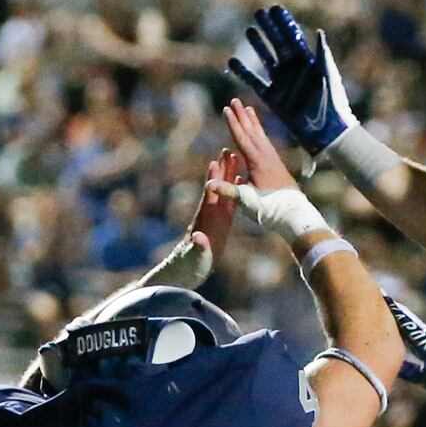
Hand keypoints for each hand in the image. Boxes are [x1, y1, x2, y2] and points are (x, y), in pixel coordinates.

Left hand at [184, 152, 238, 272]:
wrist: (184, 275)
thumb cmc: (188, 268)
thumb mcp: (195, 259)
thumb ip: (198, 247)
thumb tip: (198, 237)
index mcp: (204, 223)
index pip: (209, 197)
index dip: (212, 181)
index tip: (215, 162)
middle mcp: (209, 218)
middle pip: (217, 189)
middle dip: (222, 171)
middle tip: (228, 151)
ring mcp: (214, 221)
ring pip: (224, 194)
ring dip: (229, 177)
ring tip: (235, 159)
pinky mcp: (220, 227)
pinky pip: (229, 207)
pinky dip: (234, 194)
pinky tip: (240, 185)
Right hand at [209, 102, 326, 245]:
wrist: (292, 213)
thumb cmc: (268, 209)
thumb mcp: (246, 201)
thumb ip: (227, 191)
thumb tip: (209, 185)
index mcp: (256, 162)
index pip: (242, 138)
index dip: (233, 123)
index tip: (226, 109)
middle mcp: (266, 156)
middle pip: (251, 131)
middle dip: (242, 115)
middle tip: (235, 100)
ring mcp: (273, 159)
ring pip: (260, 135)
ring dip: (253, 122)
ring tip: (249, 109)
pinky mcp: (277, 165)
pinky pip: (266, 143)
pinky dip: (261, 134)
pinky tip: (259, 135)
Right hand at [228, 5, 356, 155]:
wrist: (325, 130)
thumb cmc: (331, 102)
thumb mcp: (328, 75)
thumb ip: (322, 54)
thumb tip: (319, 32)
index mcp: (307, 61)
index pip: (292, 37)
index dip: (283, 23)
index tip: (274, 8)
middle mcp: (293, 69)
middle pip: (277, 44)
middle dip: (269, 28)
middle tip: (259, 13)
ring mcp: (281, 83)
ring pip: (266, 59)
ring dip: (258, 45)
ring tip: (249, 30)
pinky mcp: (272, 98)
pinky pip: (254, 82)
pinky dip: (243, 72)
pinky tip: (232, 61)